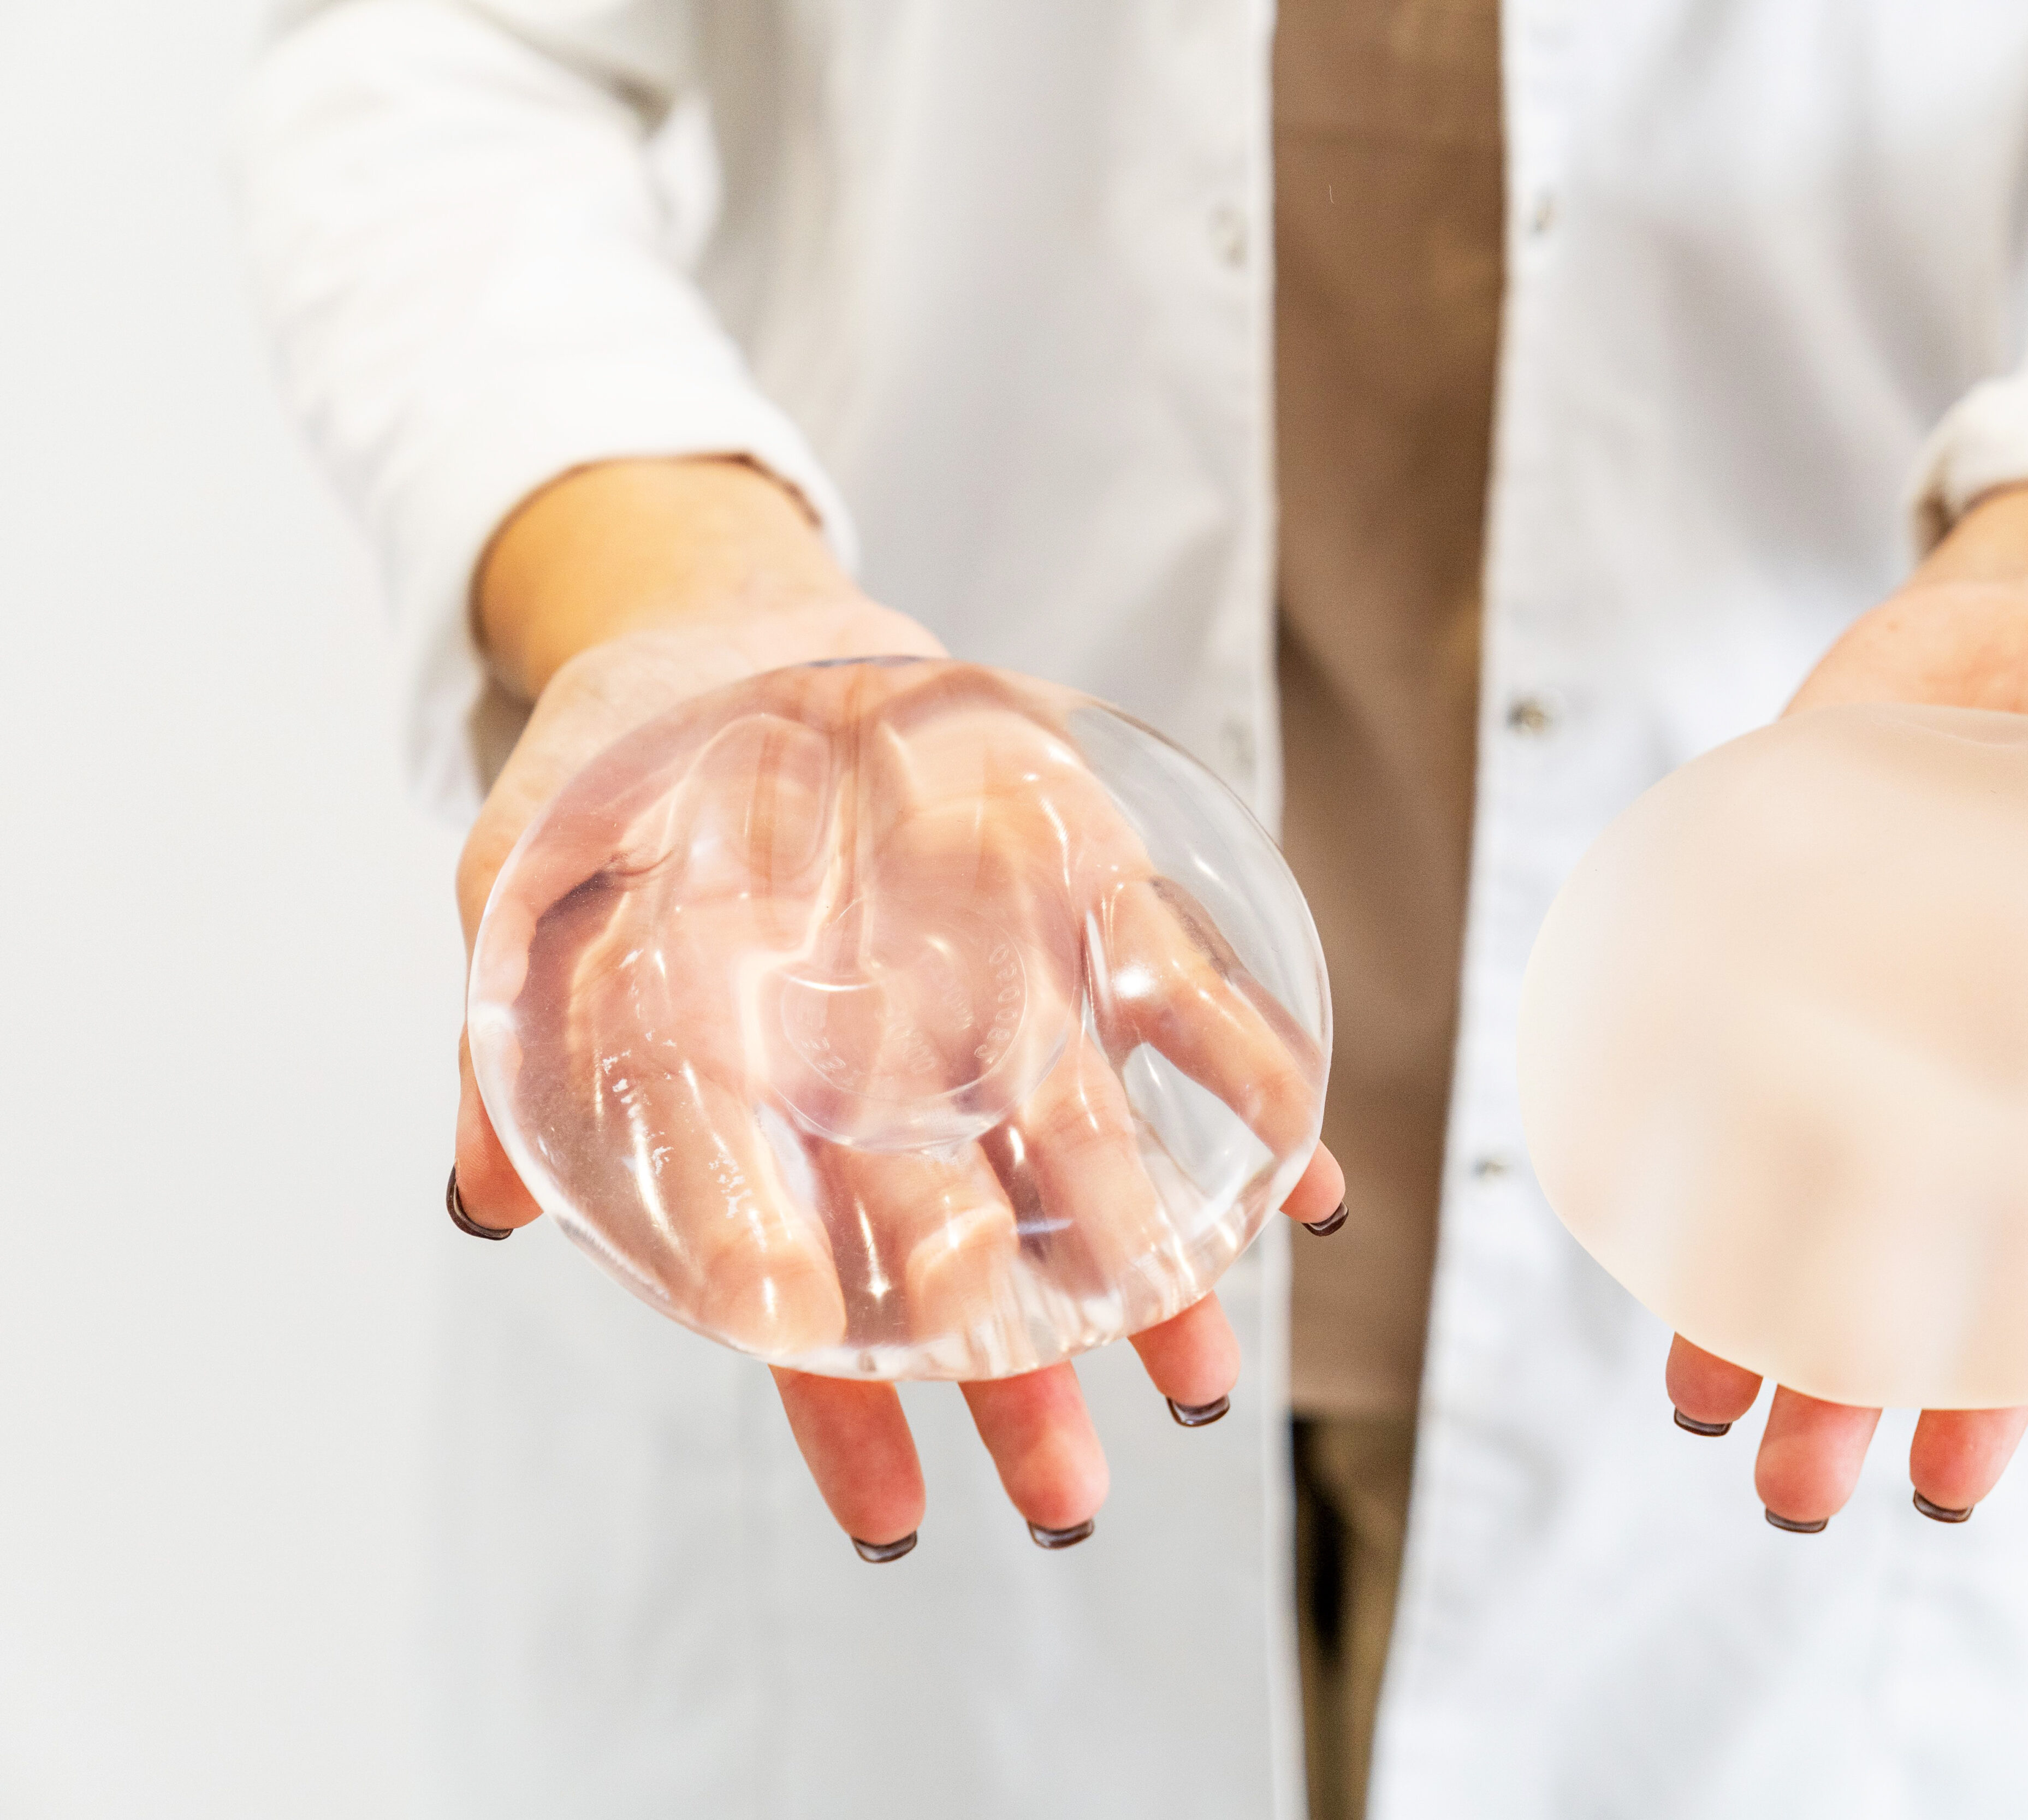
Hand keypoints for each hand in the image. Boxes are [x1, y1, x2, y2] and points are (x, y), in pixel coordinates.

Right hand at [446, 460, 1345, 1556]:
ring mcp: (1000, 994)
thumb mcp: (519, 890)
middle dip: (1018, 1380)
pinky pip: (1185, 1000)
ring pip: (1088, 1159)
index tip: (895, 1509)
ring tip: (1202, 1379)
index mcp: (763, 1105)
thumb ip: (503, 1046)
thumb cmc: (616, 778)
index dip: (841, 1407)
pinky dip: (1250, 1081)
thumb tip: (491, 1203)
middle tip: (1069, 1496)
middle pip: (962, 1258)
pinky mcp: (1086, 895)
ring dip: (1155, 1275)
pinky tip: (1306, 1176)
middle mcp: (893, 1080)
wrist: (724, 631)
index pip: (800, 1294)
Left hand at [1665, 481, 2027, 1527]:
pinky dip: (1661, 1131)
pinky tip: (1621, 1205)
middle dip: (1843, 1387)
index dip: (2003, 1389)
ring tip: (1694, 1401)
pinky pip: (1696, 1059)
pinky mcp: (1759, 943)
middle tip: (1789, 1492)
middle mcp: (1952, 1083)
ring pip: (1789, 1192)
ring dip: (1740, 1300)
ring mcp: (1852, 1023)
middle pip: (1899, 1268)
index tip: (1950, 1482)